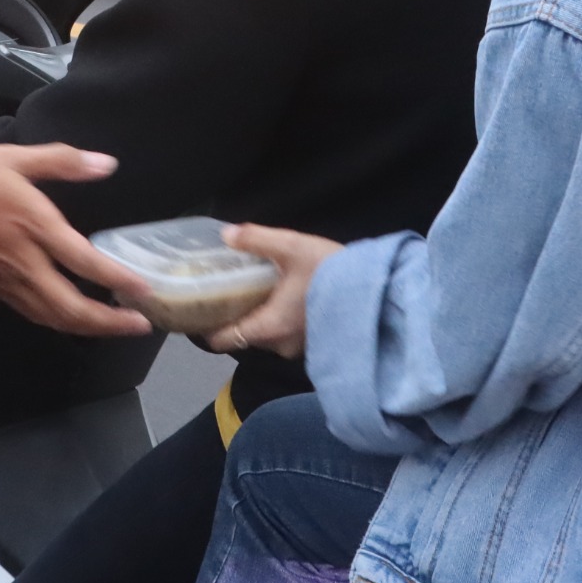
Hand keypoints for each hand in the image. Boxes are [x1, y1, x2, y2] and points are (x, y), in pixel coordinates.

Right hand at [0, 144, 153, 336]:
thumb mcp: (12, 157)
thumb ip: (62, 161)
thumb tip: (106, 164)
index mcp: (34, 227)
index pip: (85, 262)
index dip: (118, 279)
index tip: (145, 289)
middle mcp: (24, 263)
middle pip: (72, 308)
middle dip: (109, 323)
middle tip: (141, 324)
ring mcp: (7, 282)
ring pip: (53, 318)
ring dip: (88, 327)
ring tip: (116, 326)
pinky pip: (34, 313)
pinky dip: (60, 320)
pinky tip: (72, 316)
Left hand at [202, 225, 342, 358]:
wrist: (382, 290)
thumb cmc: (332, 272)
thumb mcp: (292, 247)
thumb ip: (256, 240)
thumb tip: (226, 234)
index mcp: (269, 327)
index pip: (223, 340)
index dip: (206, 327)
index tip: (199, 310)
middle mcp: (281, 345)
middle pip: (245, 336)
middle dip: (237, 315)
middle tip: (229, 290)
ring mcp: (301, 348)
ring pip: (269, 335)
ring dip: (263, 316)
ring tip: (259, 290)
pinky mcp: (318, 343)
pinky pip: (289, 335)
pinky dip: (283, 320)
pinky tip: (286, 297)